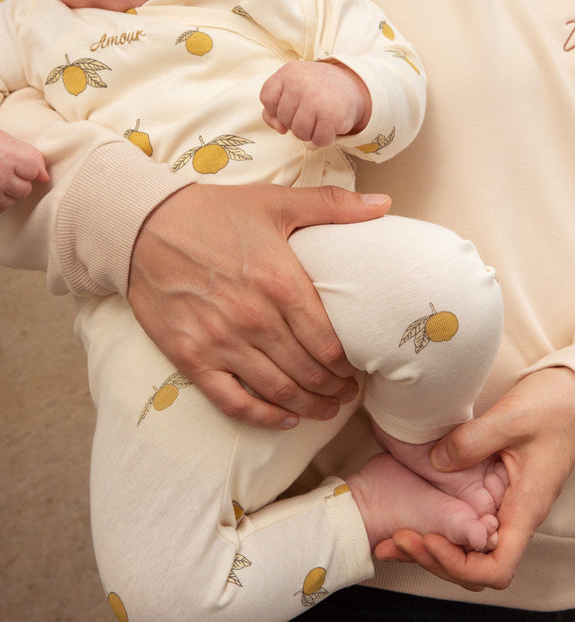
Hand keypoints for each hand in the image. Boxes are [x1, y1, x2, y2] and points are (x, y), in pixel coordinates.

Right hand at [0, 130, 48, 211]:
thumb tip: (45, 177)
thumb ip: (29, 156)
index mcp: (9, 157)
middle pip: (24, 191)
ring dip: (5, 194)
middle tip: (2, 171)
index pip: (34, 171)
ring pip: (9, 203)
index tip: (15, 162)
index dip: (26, 167)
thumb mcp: (4, 139)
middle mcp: (0, 177)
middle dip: (17, 183)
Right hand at [128, 182, 389, 428]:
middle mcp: (254, 318)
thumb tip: (384, 204)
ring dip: (309, 406)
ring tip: (327, 409)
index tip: (358, 367)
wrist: (144, 225)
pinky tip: (285, 419)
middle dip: (334, 388)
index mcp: (281, 282)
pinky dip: (264, 418)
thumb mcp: (277, 201)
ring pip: (277, 391)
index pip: (328, 342)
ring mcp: (221, 342)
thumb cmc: (214, 212)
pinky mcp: (191, 357)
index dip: (348, 364)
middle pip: (308, 371)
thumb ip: (333, 206)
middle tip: (348, 392)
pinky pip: (233, 402)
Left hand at [260, 61, 370, 146]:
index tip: (291, 103)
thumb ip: (273, 108)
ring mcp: (316, 99)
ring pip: (299, 132)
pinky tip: (329, 125)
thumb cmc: (316, 90)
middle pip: (283, 119)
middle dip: (295, 121)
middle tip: (310, 110)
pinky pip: (318, 140)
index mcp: (288, 72)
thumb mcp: (291, 88)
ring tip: (319, 118)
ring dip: (309, 132)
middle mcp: (300, 83)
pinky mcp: (332, 115)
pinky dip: (324, 138)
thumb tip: (280, 129)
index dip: (275, 108)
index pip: (267, 98)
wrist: (352, 83)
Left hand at [374, 368, 574, 589]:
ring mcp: (507, 507)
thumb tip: (435, 462)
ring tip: (395, 537)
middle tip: (395, 539)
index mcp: (526, 509)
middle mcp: (516, 516)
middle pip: (476, 568)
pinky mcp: (498, 493)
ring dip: (434, 549)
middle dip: (435, 561)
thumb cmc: (554, 407)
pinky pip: (469, 524)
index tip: (431, 538)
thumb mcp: (512, 417)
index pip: (497, 569)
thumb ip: (473, 440)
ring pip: (470, 550)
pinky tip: (415, 517)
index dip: (460, 565)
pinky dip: (442, 527)